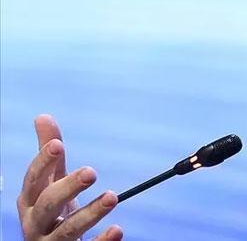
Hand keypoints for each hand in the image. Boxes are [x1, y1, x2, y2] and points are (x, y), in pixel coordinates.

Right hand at [17, 114, 122, 239]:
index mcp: (29, 201)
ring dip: (90, 213)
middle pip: (46, 205)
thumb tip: (43, 116)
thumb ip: (50, 154)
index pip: (33, 179)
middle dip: (67, 187)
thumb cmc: (52, 211)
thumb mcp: (51, 182)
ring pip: (67, 230)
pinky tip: (117, 229)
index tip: (58, 144)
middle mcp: (35, 223)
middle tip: (91, 171)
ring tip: (112, 197)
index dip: (43, 162)